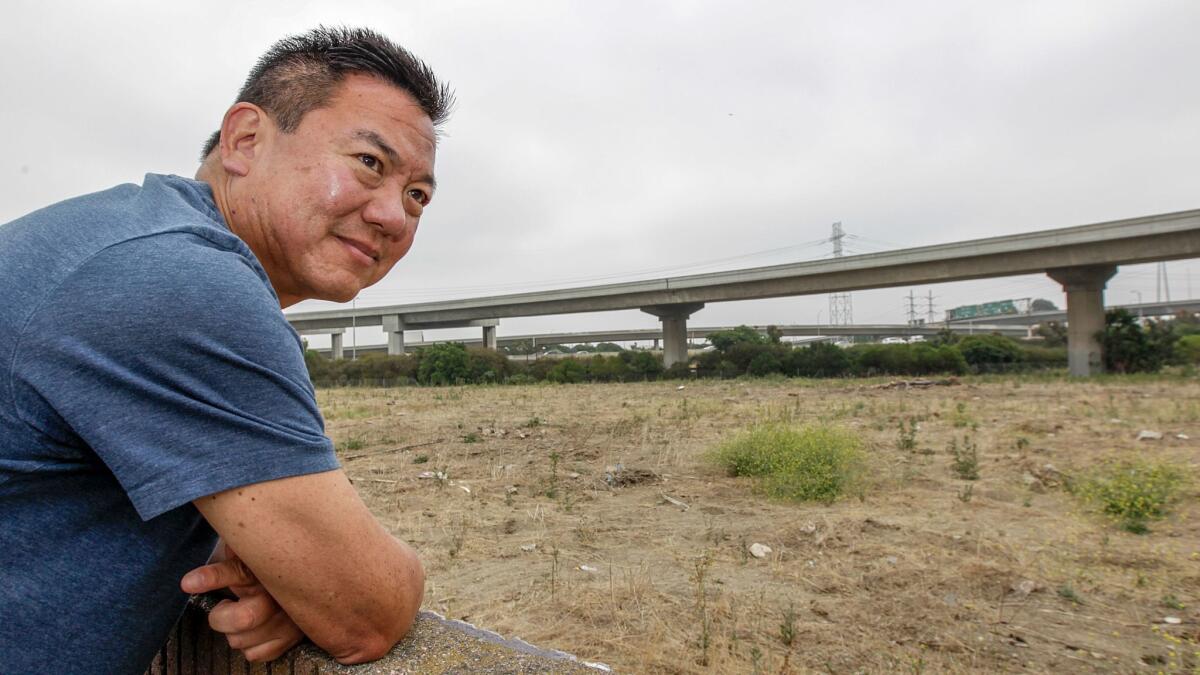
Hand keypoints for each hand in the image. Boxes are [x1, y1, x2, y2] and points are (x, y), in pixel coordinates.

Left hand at [181, 543, 304, 661]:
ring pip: (241, 641)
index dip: (212, 577)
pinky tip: (256, 629)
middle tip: (224, 606)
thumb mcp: (246, 555)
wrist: (297, 582)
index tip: (189, 583)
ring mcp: (289, 621)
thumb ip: (231, 550)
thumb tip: (210, 552)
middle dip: (221, 618)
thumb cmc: (263, 570)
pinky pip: (254, 654)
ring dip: (235, 632)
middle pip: (243, 618)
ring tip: (244, 615)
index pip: (236, 572)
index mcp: (267, 569)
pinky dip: (249, 645)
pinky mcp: (290, 640)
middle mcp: (281, 596)